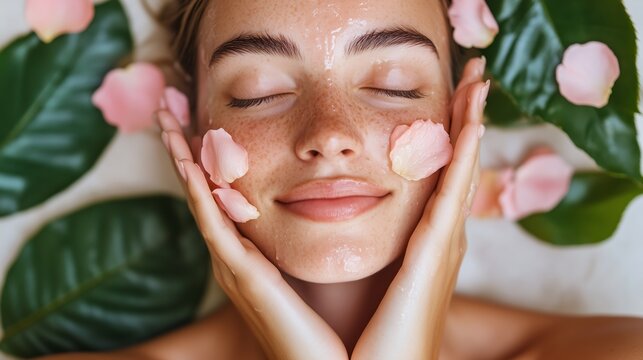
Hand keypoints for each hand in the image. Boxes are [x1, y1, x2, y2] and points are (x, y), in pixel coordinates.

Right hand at [156, 111, 347, 359]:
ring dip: (182, 160)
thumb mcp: (306, 270)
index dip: (203, 157)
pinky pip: (215, 227)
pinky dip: (199, 195)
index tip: (197, 119)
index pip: (217, 195)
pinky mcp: (244, 276)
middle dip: (182, 149)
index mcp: (246, 251)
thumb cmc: (322, 324)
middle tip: (167, 108)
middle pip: (199, 191)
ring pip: (199, 202)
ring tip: (166, 123)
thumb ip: (299, 240)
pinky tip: (189, 166)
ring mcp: (233, 265)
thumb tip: (322, 201)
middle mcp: (232, 255)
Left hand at [352, 57, 487, 359]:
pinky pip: (453, 192)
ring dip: (471, 122)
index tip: (450, 98)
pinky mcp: (437, 253)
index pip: (438, 177)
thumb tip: (329, 215)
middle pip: (457, 166)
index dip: (447, 137)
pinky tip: (473, 121)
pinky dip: (466, 154)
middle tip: (475, 76)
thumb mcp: (361, 278)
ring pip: (461, 169)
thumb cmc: (364, 337)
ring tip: (479, 81)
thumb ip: (354, 246)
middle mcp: (440, 238)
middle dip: (467, 119)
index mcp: (422, 243)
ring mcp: (444, 244)